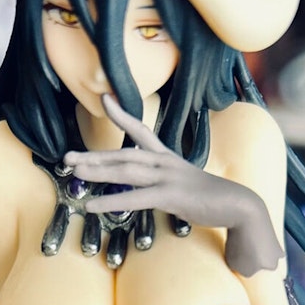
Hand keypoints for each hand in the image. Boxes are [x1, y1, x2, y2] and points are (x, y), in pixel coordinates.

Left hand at [64, 95, 283, 276]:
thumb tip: (150, 192)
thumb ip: (164, 186)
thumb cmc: (211, 199)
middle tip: (66, 157)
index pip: (141, 130)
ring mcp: (168, 177)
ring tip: (73, 173)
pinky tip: (91, 206)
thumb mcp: (183, 186)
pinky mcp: (171, 196)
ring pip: (126, 171)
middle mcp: (165, 162)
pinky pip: (136, 197)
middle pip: (124, 154)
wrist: (238, 206)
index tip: (104, 98)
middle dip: (94, 156)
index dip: (122, 114)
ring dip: (97, 172)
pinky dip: (111, 201)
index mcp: (167, 158)